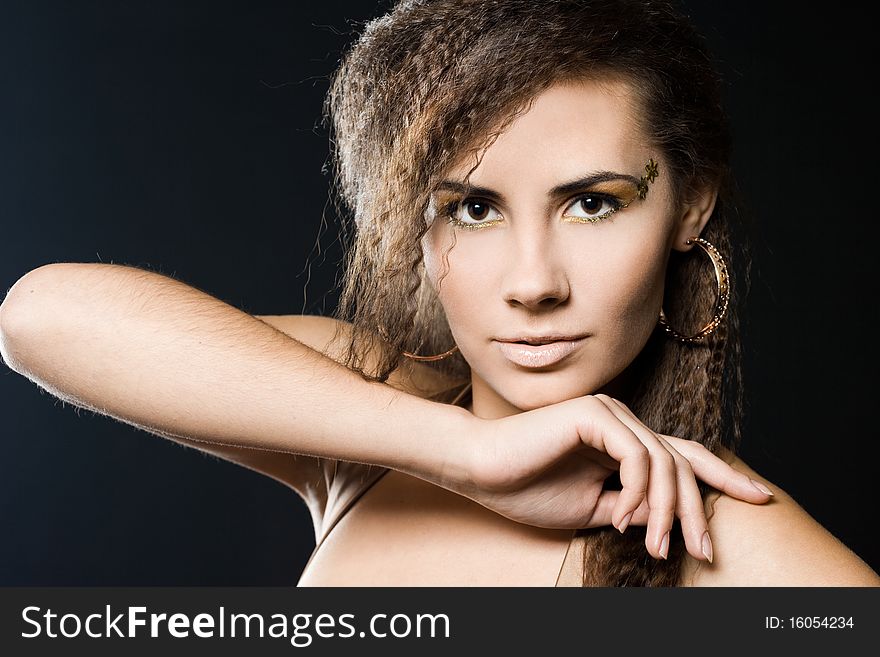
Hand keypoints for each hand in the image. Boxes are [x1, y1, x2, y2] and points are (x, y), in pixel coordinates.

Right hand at [454, 394, 772, 562]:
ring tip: (655, 545)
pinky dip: (639, 492)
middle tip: (704, 552)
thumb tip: (664, 523)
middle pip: (681, 461)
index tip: (759, 498)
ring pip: (664, 462)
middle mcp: (621, 420)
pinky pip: (637, 456)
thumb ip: (629, 508)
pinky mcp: (593, 415)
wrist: (480, 471)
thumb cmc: (526, 489)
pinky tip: (625, 516)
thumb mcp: (591, 509)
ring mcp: (609, 414)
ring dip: (666, 511)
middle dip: (697, 510)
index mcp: (621, 440)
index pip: (681, 456)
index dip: (722, 476)